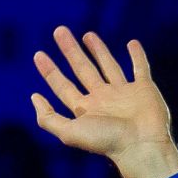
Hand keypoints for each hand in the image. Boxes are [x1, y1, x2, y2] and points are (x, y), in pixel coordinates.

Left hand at [31, 27, 177, 177]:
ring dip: (98, 50)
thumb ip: (49, 118)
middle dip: (70, 51)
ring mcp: (123, 94)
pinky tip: (132, 44)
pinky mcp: (144, 89)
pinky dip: (137, 56)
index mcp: (85, 110)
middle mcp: (103, 100)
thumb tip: (33, 98)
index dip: (49, 71)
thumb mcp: (69, 132)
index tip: (38, 55)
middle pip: (82, 69)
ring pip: (108, 66)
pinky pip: (140, 68)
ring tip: (87, 34)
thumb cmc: (106, 141)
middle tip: (59, 31)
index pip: (62, 86)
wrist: (141, 145)